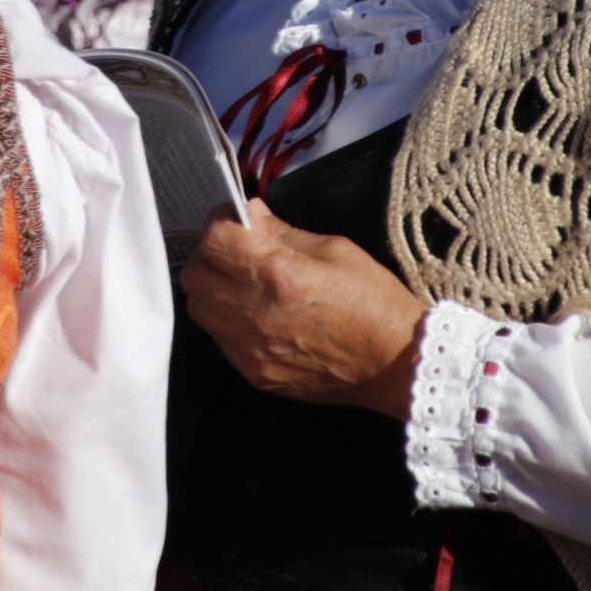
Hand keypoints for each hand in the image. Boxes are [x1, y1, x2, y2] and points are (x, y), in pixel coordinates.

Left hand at [179, 199, 427, 418]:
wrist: (395, 364)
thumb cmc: (374, 303)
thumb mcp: (336, 250)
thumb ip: (283, 232)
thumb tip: (250, 215)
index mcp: (279, 276)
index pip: (216, 240)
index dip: (219, 220)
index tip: (233, 218)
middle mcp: (256, 314)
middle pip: (195, 275)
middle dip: (210, 254)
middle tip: (234, 248)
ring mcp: (252, 349)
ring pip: (199, 309)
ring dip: (212, 287)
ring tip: (241, 281)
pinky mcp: (254, 374)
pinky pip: (219, 339)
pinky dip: (227, 320)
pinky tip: (254, 313)